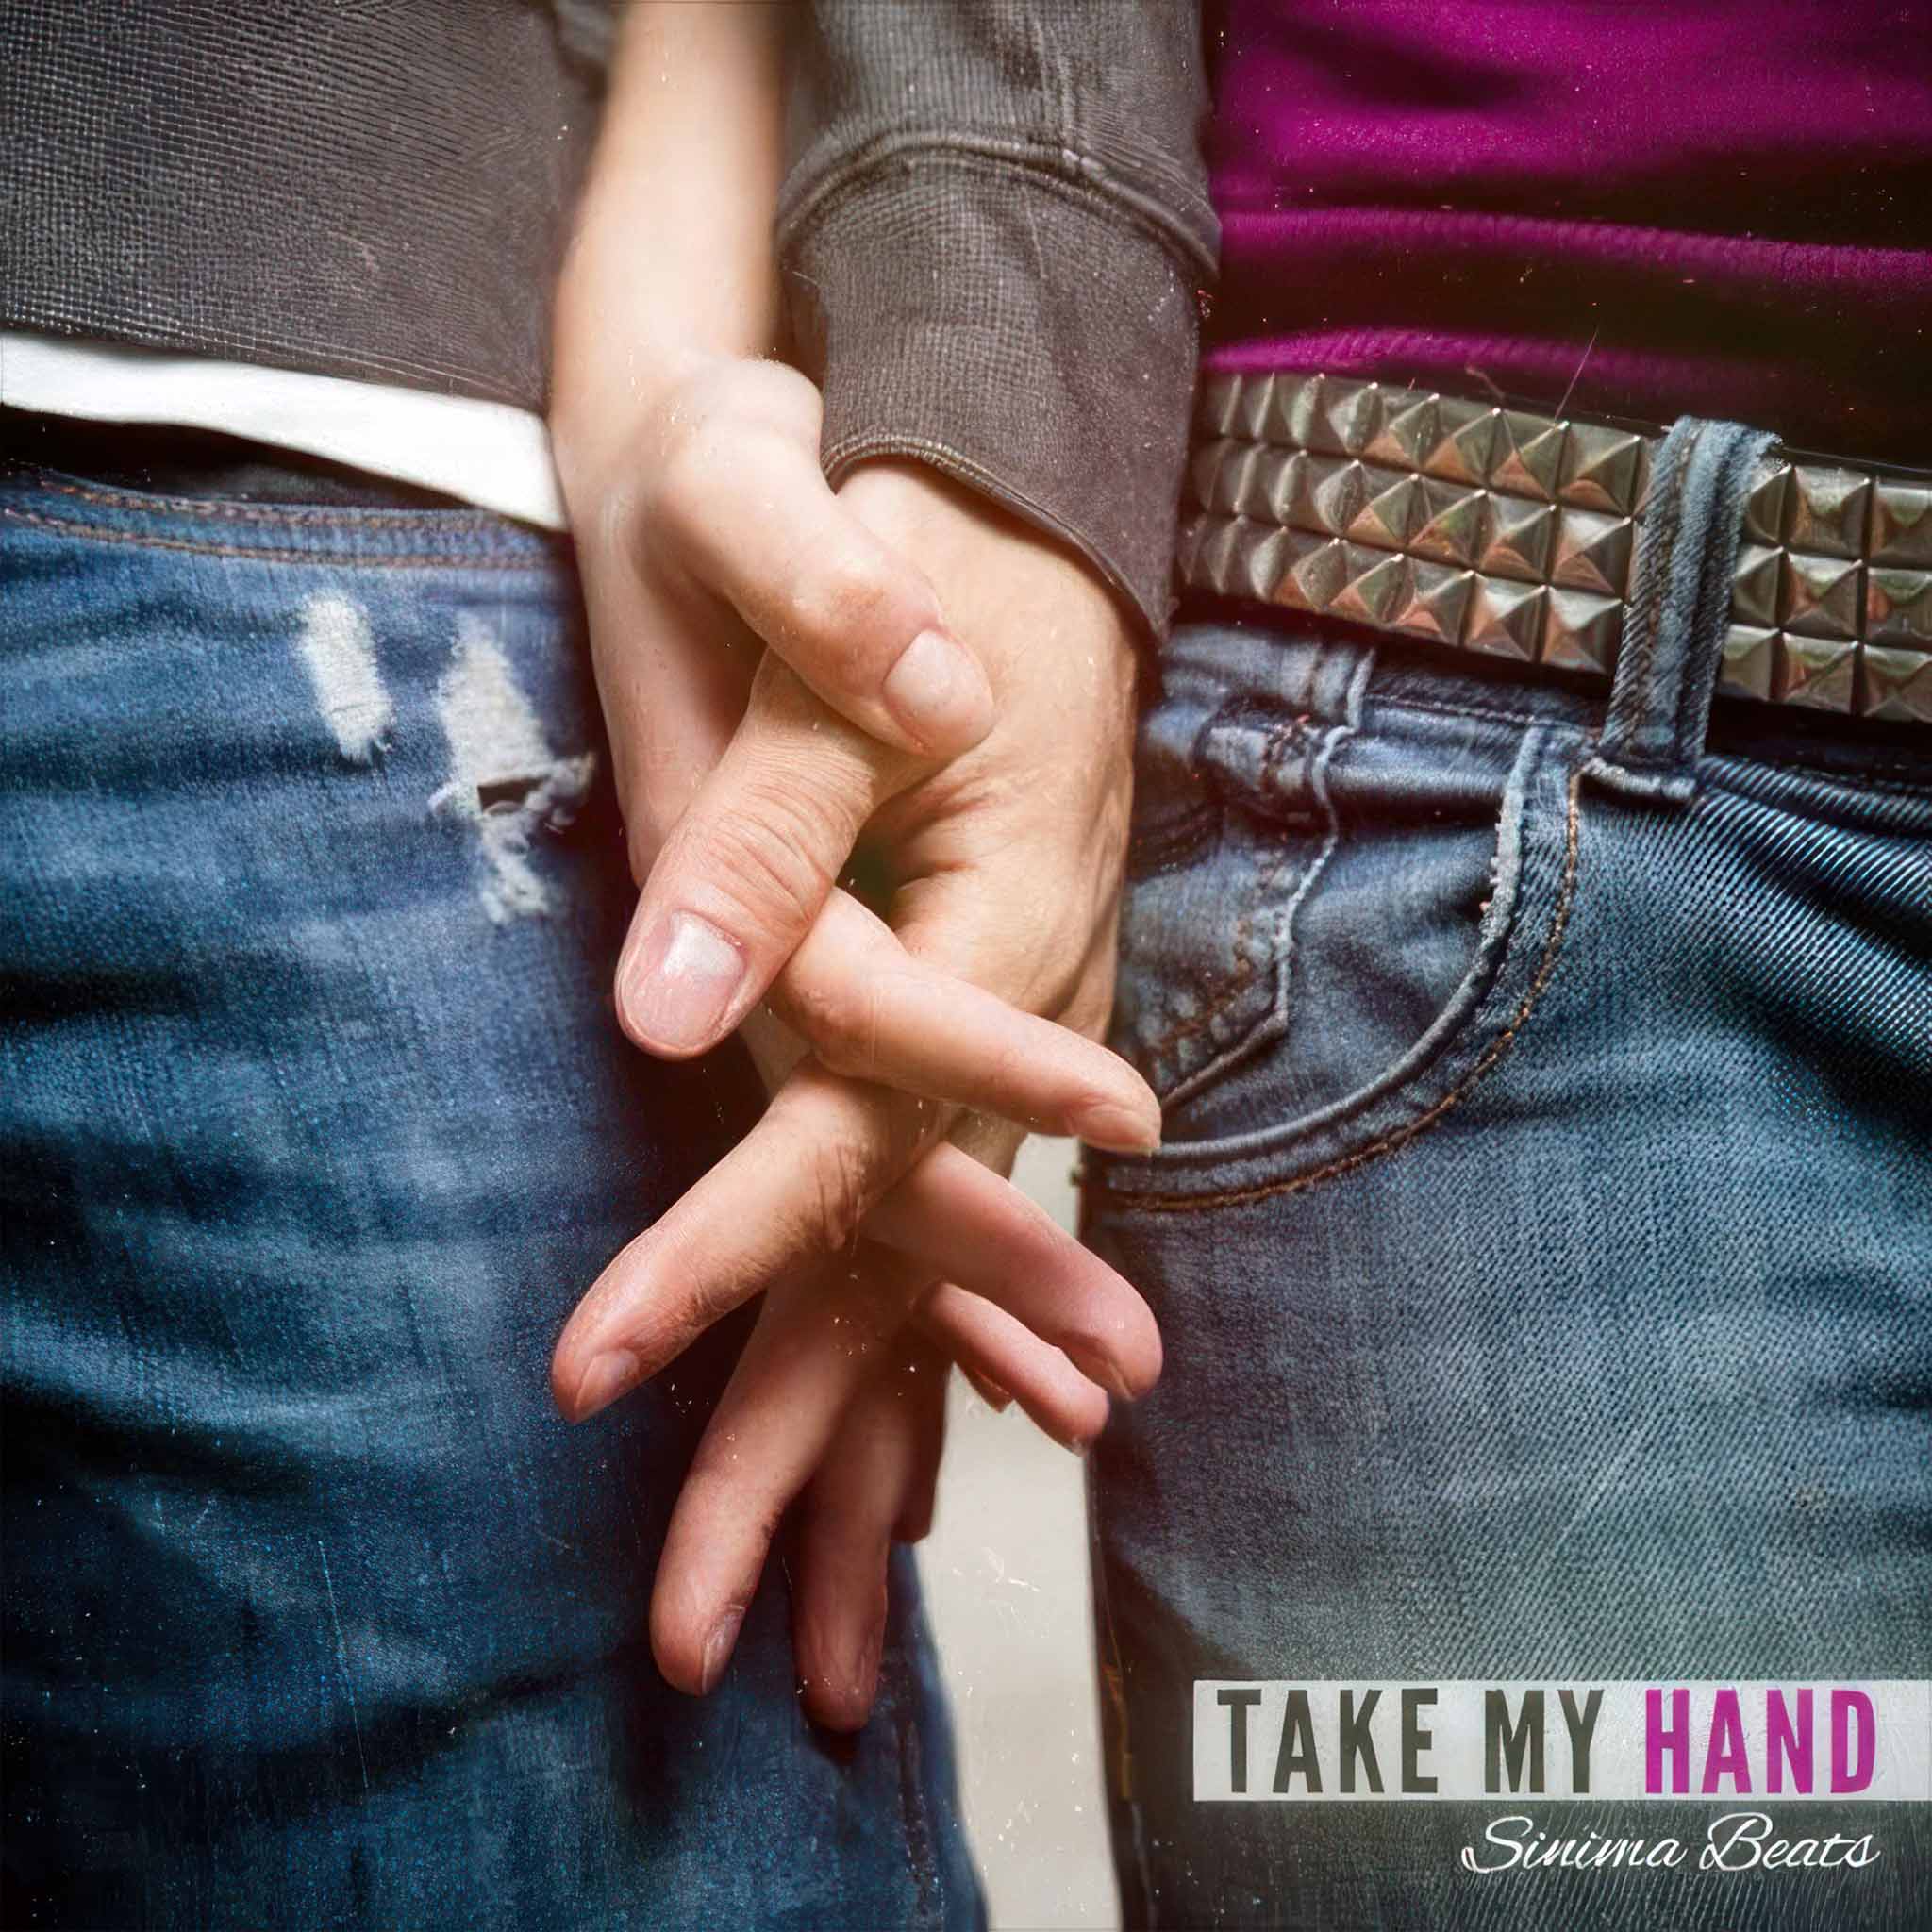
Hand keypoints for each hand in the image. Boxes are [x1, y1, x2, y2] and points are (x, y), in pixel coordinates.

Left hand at [551, 452, 1156, 1721]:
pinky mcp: (1006, 1010)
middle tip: (723, 1645)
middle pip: (918, 1254)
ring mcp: (1033, 1017)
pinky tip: (951, 1430)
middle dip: (813, 1450)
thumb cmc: (916, 538)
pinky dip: (953, 1340)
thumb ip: (767, 832)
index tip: (598, 1373)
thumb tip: (670, 1012)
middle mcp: (1029, 999)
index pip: (849, 1129)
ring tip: (839, 1619)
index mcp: (989, 924)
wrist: (1024, 492)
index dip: (724, 1255)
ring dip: (893, 1439)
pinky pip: (973, 1204)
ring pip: (957, 1257)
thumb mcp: (830, 639)